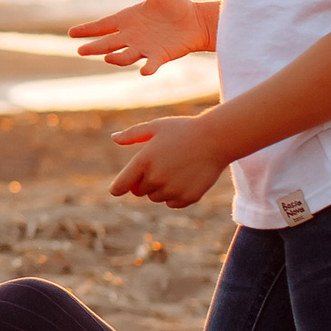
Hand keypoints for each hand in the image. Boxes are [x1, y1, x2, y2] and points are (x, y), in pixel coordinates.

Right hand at [69, 0, 208, 74]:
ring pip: (125, 56)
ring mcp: (144, 48)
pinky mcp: (159, 56)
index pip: (102, 26)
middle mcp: (131, 37)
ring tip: (107, 58)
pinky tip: (144, 71)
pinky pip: (151, 64)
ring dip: (117, 58)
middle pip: (108, 44)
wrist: (196, 21)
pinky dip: (148, 68)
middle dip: (95, 48)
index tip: (71, 33)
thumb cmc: (175, 5)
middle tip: (81, 51)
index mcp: (127, 21)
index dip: (87, 30)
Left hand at [109, 113, 231, 207]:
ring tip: (176, 168)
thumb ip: (132, 134)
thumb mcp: (156, 127)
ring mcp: (172, 190)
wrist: (216, 139)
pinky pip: (172, 203)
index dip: (118, 187)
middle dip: (144, 181)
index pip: (120, 187)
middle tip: (160, 165)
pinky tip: (186, 177)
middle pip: (139, 192)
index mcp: (143, 161)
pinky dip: (176, 194)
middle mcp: (155, 178)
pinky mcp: (187, 198)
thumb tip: (114, 138)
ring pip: (156, 197)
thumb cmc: (183, 129)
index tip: (119, 187)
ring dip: (160, 188)